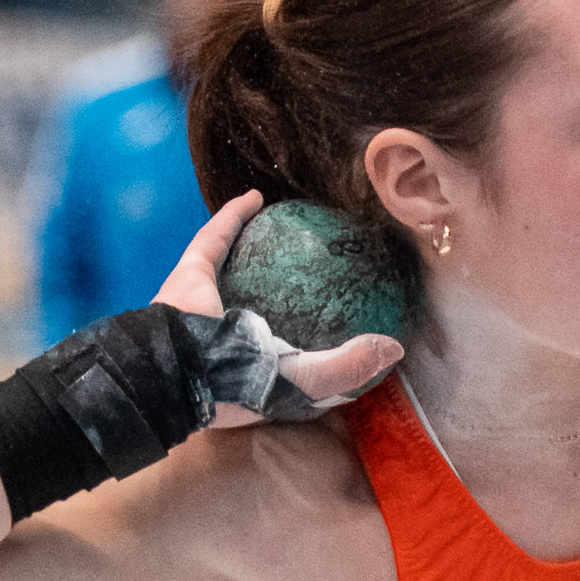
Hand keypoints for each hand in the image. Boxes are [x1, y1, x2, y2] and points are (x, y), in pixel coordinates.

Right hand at [159, 191, 401, 424]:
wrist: (183, 368)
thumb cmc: (243, 382)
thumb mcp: (307, 381)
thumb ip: (348, 366)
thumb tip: (395, 348)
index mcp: (259, 364)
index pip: (294, 348)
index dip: (320, 334)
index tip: (352, 313)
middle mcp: (234, 332)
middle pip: (266, 298)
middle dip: (289, 280)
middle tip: (323, 259)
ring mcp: (209, 301)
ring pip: (237, 263)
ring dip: (259, 242)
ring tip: (289, 224)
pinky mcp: (190, 274)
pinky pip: (216, 237)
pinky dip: (234, 216)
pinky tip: (257, 197)